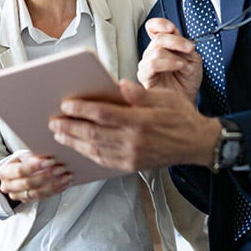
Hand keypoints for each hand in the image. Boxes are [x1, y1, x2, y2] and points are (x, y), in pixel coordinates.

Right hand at [0, 153, 71, 203]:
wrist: (16, 173)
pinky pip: (43, 198)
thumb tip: (47, 154)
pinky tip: (64, 183)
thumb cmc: (22, 162)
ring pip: (36, 193)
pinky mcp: (28, 201)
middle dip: (47, 176)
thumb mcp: (24, 156)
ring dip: (53, 185)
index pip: (20, 171)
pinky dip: (55, 190)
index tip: (51, 161)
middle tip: (61, 168)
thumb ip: (33, 156)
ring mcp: (18, 196)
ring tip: (66, 177)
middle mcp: (8, 186)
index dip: (35, 166)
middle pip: (28, 183)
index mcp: (5, 172)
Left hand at [48, 79, 221, 171]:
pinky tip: (79, 148)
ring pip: (95, 150)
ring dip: (74, 142)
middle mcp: (133, 141)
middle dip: (69, 128)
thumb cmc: (181, 117)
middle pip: (93, 134)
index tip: (66, 104)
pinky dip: (88, 155)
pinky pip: (104, 161)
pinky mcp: (132, 165)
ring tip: (59, 136)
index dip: (81, 109)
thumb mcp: (164, 97)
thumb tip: (118, 86)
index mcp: (140, 121)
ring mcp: (132, 156)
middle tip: (53, 122)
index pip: (103, 114)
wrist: (197, 143)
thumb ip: (139, 94)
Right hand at [138, 18, 202, 102]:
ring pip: (156, 50)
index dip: (160, 24)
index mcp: (163, 45)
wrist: (188, 99)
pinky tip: (179, 67)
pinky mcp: (144, 76)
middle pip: (158, 37)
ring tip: (185, 65)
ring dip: (175, 56)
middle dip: (177, 41)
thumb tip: (175, 34)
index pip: (153, 27)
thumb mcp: (192, 57)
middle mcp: (152, 52)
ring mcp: (147, 64)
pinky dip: (168, 63)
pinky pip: (151, 65)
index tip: (172, 28)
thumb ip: (183, 44)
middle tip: (189, 48)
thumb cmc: (188, 80)